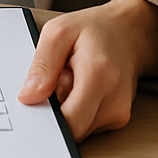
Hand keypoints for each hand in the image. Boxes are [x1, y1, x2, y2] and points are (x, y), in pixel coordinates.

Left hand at [17, 0, 157, 140]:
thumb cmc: (95, 29)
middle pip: (71, 128)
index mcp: (98, 75)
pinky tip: (83, 88)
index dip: (48, 117)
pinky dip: (79, 109)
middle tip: (62, 78)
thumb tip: (28, 97)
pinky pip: (87, 125)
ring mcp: (119, 112)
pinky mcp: (118, 119)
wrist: (129, 32)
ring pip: (78, 128)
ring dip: (68, 108)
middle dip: (57, 108)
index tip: (42, 98)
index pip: (70, 123)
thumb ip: (42, 65)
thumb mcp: (59, 32)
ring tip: (74, 80)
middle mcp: (114, 99)